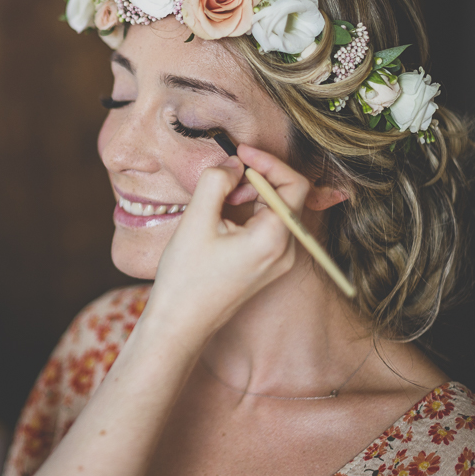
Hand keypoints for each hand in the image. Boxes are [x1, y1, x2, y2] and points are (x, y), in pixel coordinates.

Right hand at [146, 144, 310, 341]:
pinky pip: (269, 227)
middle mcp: (286, 251)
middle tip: (222, 180)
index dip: (268, 161)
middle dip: (256, 179)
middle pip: (287, 196)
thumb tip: (233, 164)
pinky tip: (221, 217)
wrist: (180, 323)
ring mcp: (278, 261)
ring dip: (251, 195)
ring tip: (218, 200)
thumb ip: (217, 181)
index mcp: (275, 239)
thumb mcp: (197, 220)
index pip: (294, 184)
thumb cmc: (186, 278)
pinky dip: (249, 212)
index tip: (240, 152)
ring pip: (277, 210)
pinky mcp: (267, 266)